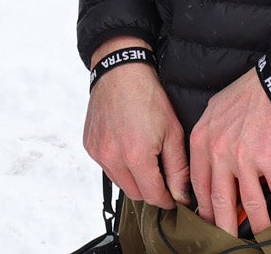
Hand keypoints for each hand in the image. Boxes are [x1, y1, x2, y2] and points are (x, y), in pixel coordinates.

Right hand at [81, 37, 189, 209]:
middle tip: (161, 174)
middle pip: (135, 194)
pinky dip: (119, 165)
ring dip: (133, 179)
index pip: (153, 197)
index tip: (173, 196)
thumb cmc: (148, 97)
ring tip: (143, 157)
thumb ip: (178, 169)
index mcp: (136, 155)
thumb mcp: (173, 132)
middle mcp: (113, 157)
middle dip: (150, 189)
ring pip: (120, 183)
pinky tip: (127, 147)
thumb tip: (180, 196)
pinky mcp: (90, 146)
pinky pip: (107, 168)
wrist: (120, 72)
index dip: (167, 200)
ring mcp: (98, 152)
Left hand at [188, 68, 270, 238]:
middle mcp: (219, 153)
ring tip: (263, 231)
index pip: (199, 184)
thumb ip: (209, 139)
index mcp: (202, 141)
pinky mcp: (269, 161)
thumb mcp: (215, 111)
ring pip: (250, 202)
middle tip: (227, 238)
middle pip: (220, 200)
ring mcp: (243, 159)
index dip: (203, 207)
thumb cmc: (247, 95)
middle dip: (224, 225)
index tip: (208, 220)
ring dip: (259, 221)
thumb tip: (211, 164)